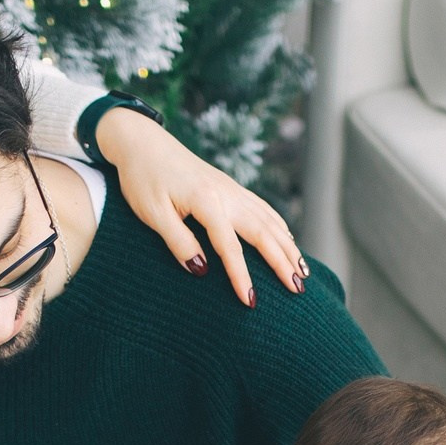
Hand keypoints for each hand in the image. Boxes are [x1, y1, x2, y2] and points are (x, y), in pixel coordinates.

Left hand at [91, 107, 305, 307]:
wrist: (143, 143)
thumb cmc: (142, 179)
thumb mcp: (152, 214)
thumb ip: (178, 242)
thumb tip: (202, 271)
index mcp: (207, 201)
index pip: (230, 246)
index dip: (241, 276)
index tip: (250, 301)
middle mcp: (227, 194)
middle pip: (263, 232)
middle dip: (283, 262)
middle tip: (298, 289)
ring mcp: (231, 189)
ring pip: (269, 220)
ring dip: (288, 246)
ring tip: (303, 271)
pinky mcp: (230, 187)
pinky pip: (263, 209)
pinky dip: (279, 227)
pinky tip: (288, 240)